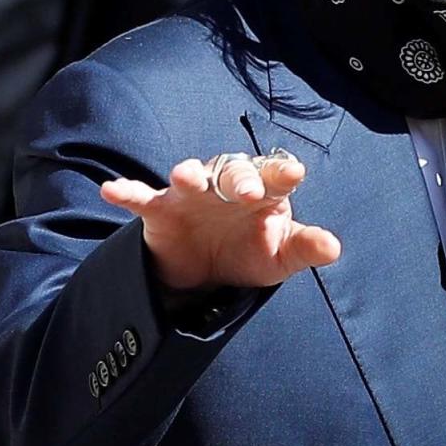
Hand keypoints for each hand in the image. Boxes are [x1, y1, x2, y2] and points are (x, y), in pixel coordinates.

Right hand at [100, 151, 341, 290]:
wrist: (207, 274)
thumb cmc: (251, 251)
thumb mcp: (280, 257)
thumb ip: (304, 248)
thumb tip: (334, 247)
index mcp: (262, 190)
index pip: (275, 175)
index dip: (283, 173)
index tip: (294, 173)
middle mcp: (226, 185)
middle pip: (233, 171)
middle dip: (239, 179)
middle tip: (248, 193)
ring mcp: (191, 195)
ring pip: (190, 175)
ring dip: (188, 173)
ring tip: (185, 177)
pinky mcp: (160, 210)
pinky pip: (142, 196)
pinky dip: (127, 191)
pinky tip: (111, 190)